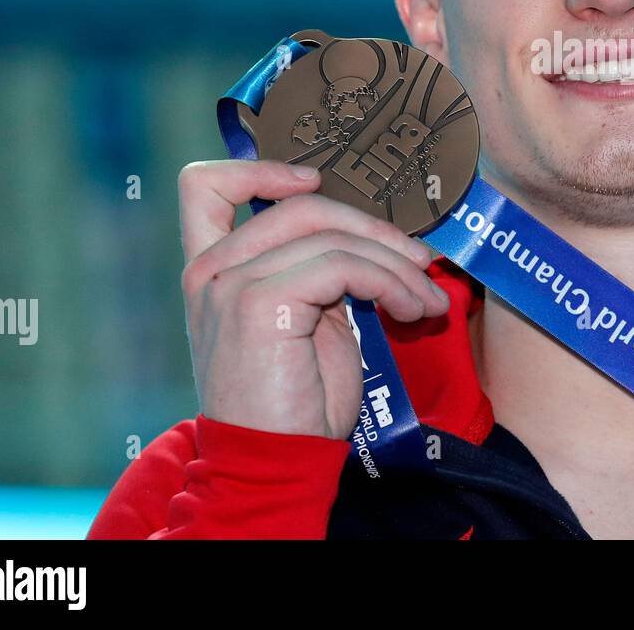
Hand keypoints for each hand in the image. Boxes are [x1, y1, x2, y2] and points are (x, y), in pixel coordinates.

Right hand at [176, 160, 447, 438]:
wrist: (275, 465)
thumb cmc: (295, 401)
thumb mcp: (305, 319)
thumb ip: (318, 271)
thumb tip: (381, 238)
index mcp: (213, 269)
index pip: (205, 186)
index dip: (262, 168)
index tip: (317, 184)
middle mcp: (211, 269)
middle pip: (303, 205)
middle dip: (375, 229)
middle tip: (419, 261)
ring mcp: (230, 283)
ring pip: (333, 236)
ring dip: (397, 266)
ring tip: (428, 301)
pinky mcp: (260, 303)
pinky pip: (343, 266)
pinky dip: (390, 282)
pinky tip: (412, 310)